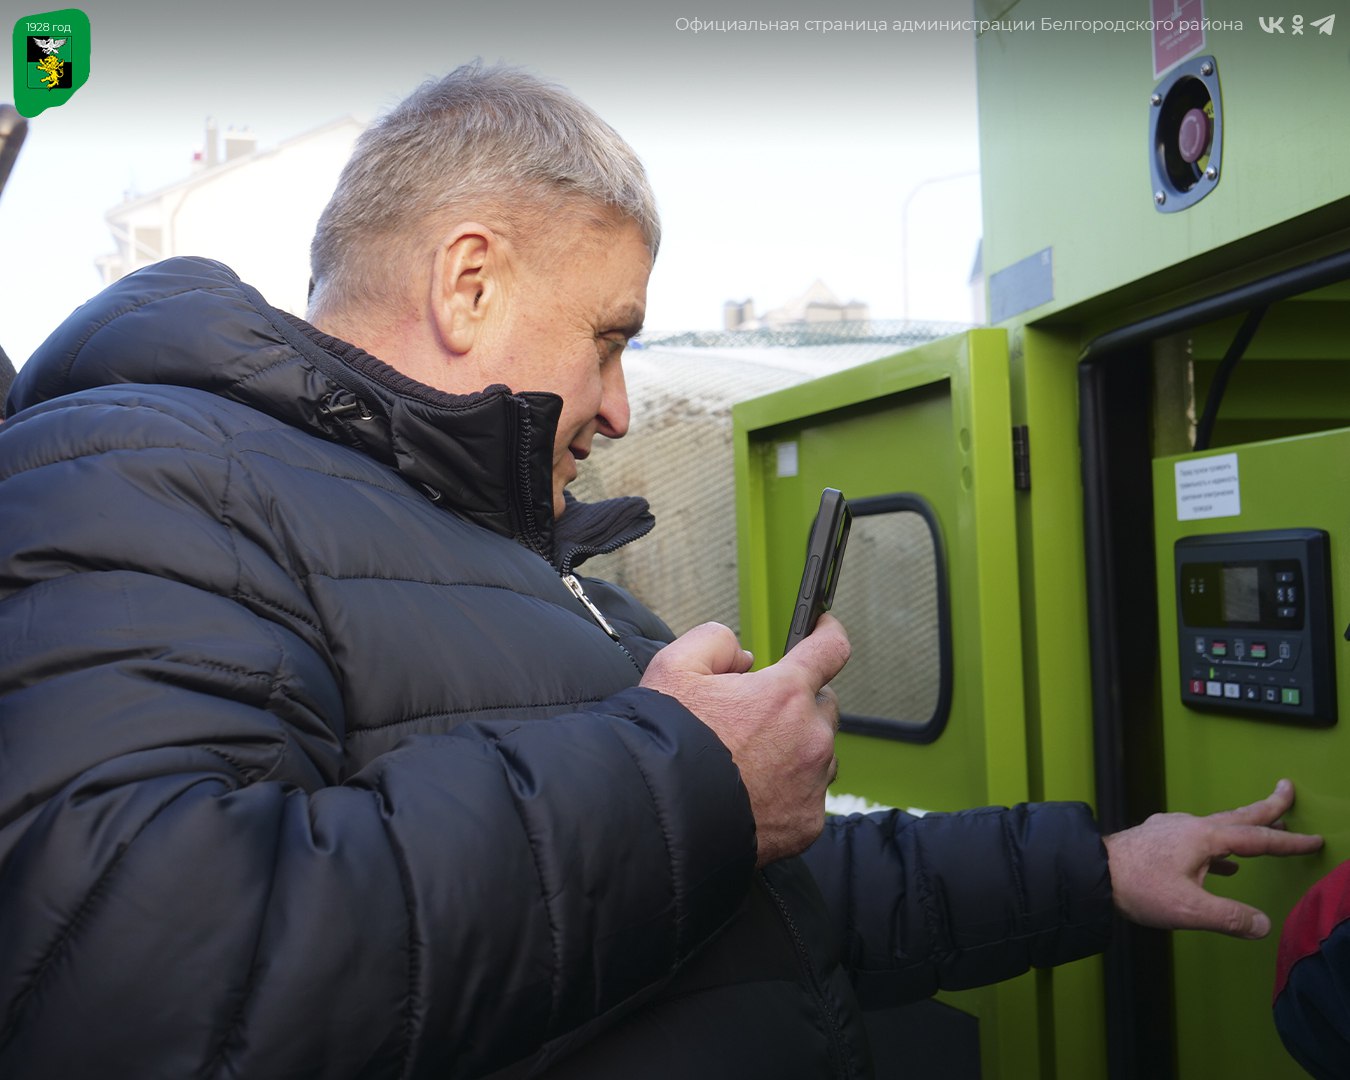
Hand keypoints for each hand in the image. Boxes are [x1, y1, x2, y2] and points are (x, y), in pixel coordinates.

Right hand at [640, 615, 849, 866]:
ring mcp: (812, 783)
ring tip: (748, 762)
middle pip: (822, 706)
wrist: (661, 818)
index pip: (830, 648)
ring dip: (795, 750)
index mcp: (785, 694)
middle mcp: (810, 737)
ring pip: (818, 754)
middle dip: (795, 704)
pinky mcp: (807, 822)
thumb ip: (714, 642)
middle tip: (753, 716)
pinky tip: (751, 795)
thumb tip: (742, 658)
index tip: (824, 629)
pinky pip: (808, 797)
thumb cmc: (665, 744)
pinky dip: (787, 792)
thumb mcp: (673, 668)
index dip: (828, 632)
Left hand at [1102, 778, 1322, 938]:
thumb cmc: (1135, 887)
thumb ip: (1229, 917)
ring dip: (1243, 828)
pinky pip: (1198, 839)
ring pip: (1217, 827)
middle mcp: (1189, 827)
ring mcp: (1171, 831)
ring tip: (1263, 830)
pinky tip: (1221, 864)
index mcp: (1203, 838)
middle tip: (1287, 791)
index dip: (1288, 843)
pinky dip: (1218, 847)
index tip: (1314, 840)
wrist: (1090, 873)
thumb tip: (1262, 925)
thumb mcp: (1189, 909)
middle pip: (1237, 817)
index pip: (1256, 839)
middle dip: (1266, 807)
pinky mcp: (1157, 840)